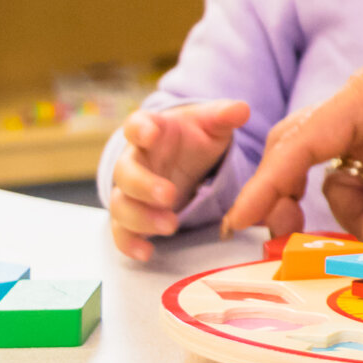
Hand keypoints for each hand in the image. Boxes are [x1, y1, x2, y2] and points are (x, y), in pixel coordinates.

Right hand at [108, 100, 263, 262]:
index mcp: (151, 131)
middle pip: (125, 172)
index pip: (136, 125)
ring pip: (121, 205)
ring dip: (141, 217)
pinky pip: (122, 232)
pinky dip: (129, 243)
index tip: (149, 134)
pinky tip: (147, 253)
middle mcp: (135, 161)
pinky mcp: (133, 216)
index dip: (140, 129)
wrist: (184, 158)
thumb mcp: (211, 123)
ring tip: (171, 225)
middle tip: (170, 195)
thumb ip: (223, 116)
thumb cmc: (193, 137)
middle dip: (144, 185)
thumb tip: (241, 110)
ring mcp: (131, 190)